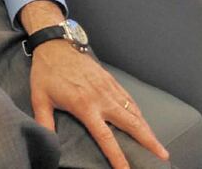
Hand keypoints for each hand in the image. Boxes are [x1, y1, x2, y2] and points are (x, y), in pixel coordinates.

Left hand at [29, 41, 169, 168]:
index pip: (106, 138)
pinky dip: (139, 112)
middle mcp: (101, 98)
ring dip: (147, 128)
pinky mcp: (110, 79)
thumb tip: (47, 142)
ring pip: (134, 111)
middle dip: (148, 141)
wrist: (55, 44)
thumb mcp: (39, 98)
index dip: (118, 157)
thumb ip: (45, 123)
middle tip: (162, 156)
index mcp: (84, 106)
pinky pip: (129, 98)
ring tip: (158, 144)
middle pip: (131, 124)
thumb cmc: (46, 71)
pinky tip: (143, 120)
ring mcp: (108, 87)